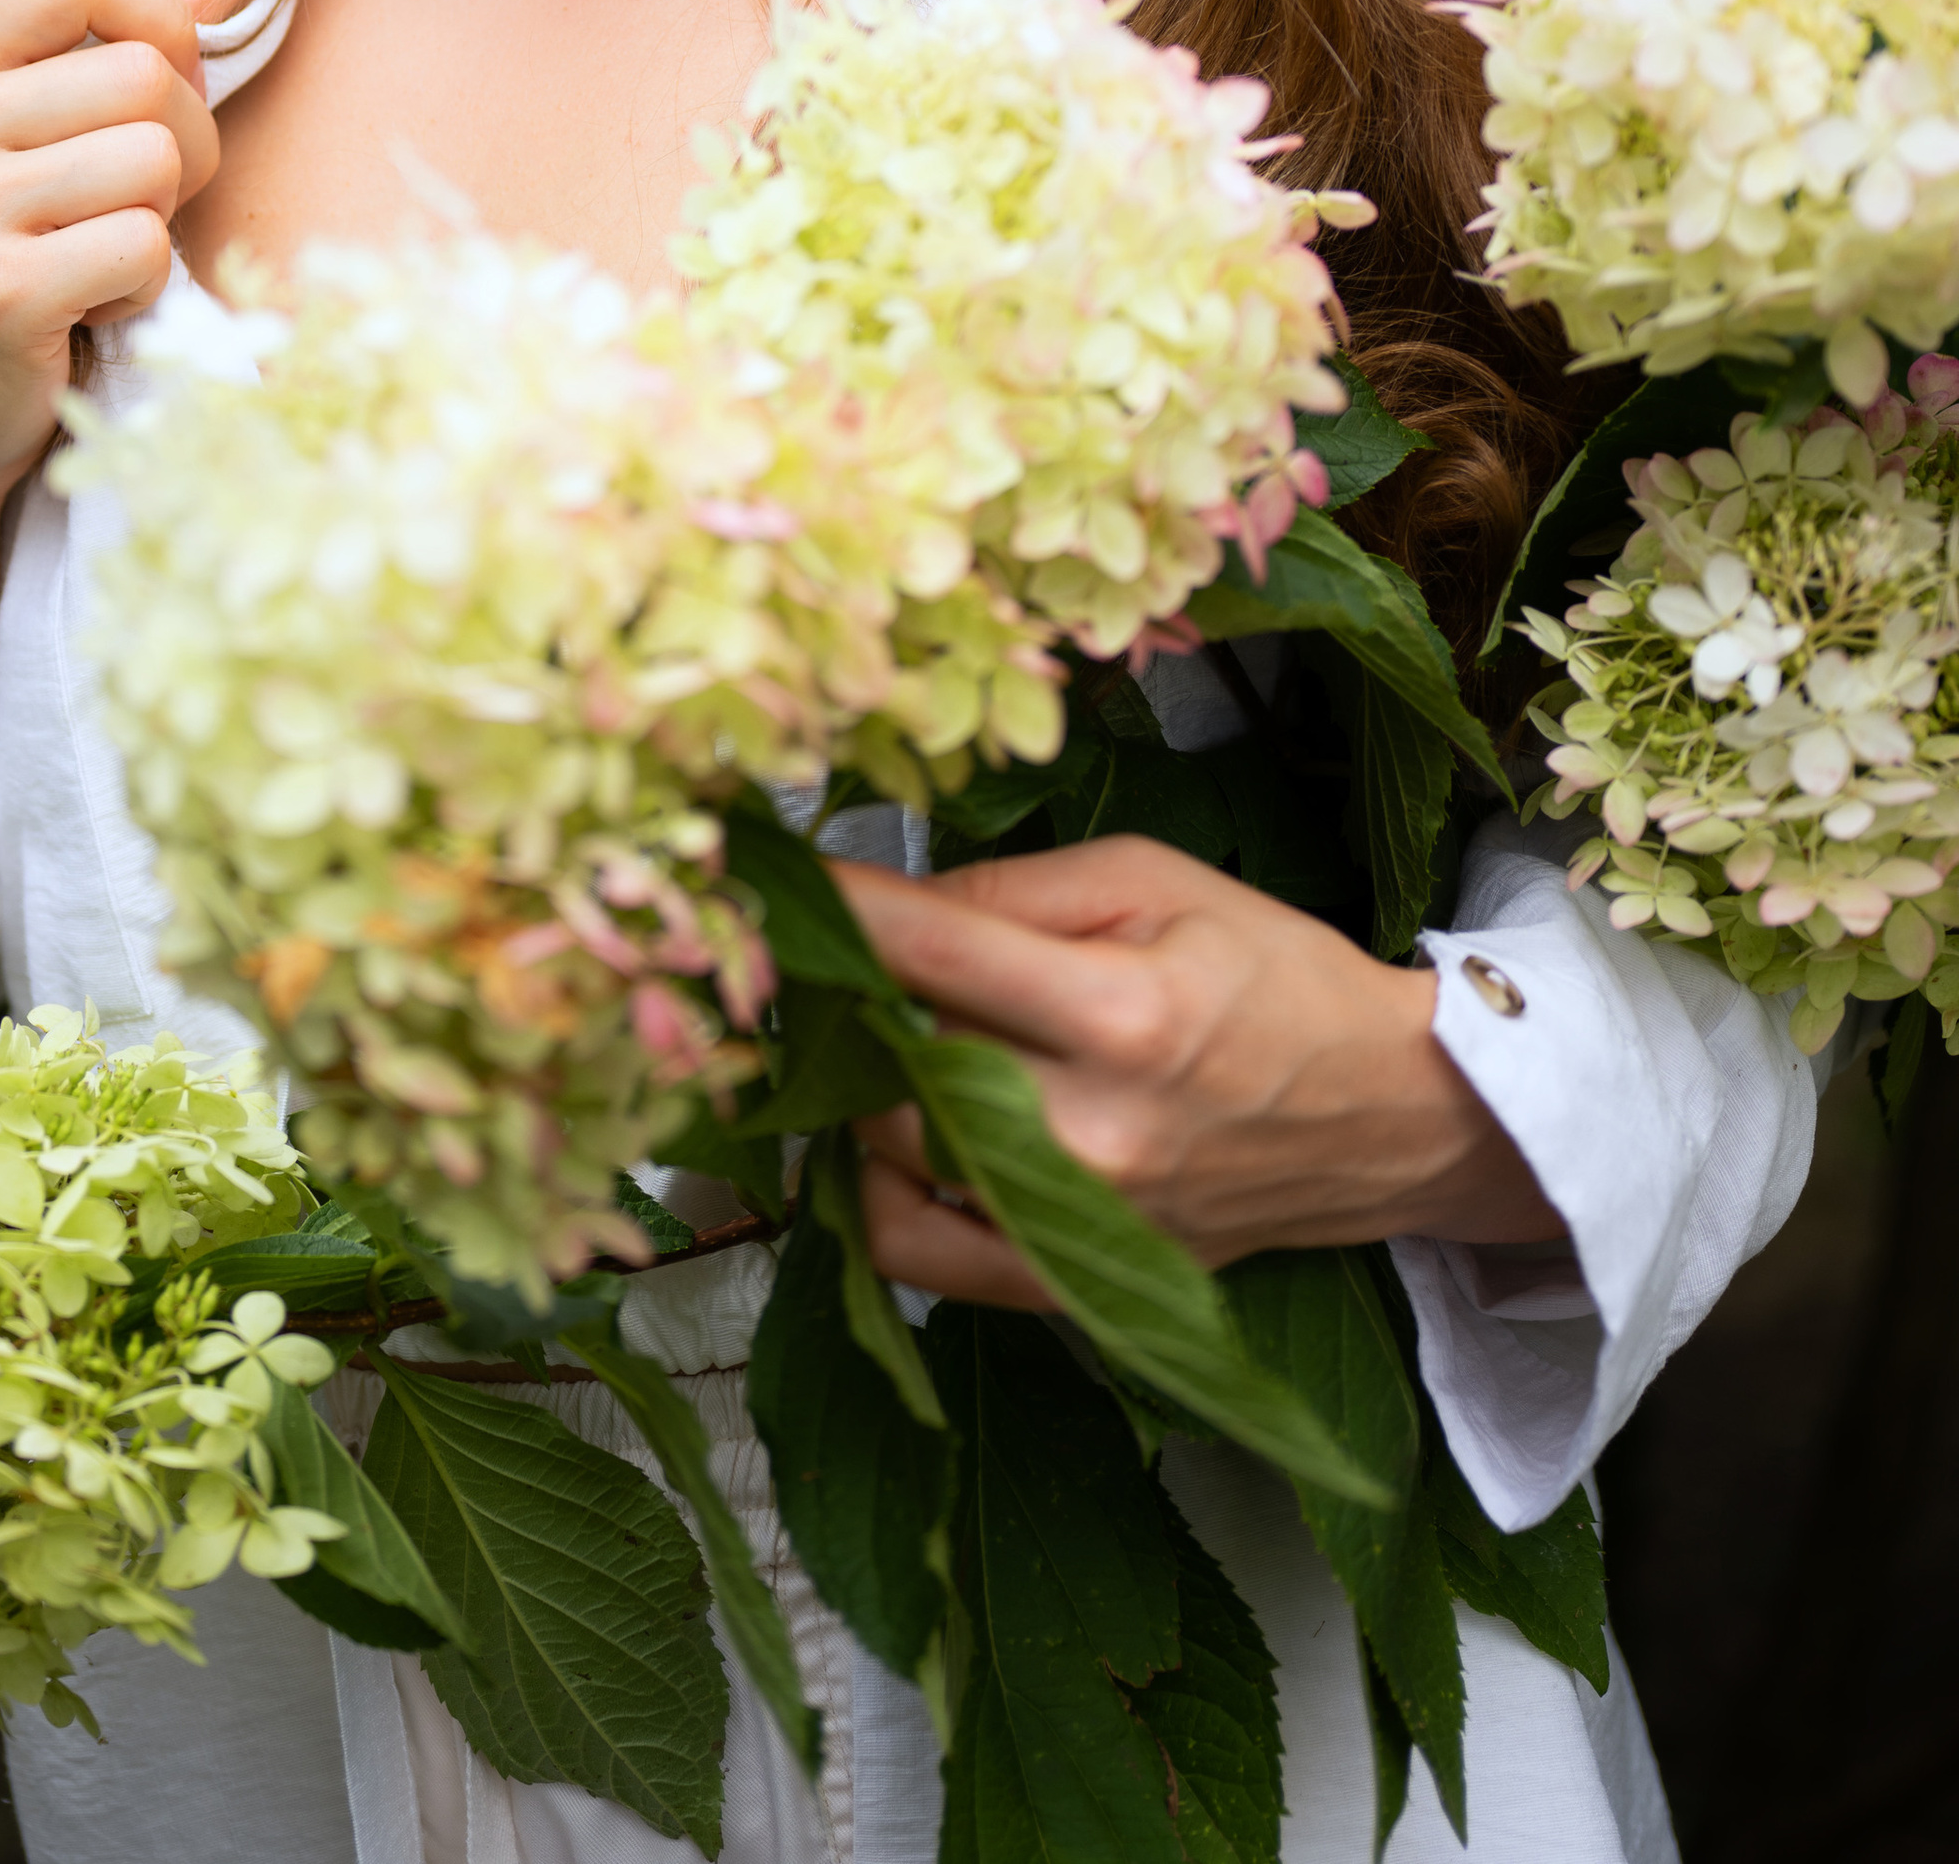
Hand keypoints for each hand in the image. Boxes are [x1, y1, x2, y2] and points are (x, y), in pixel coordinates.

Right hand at [0, 0, 250, 929]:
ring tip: (97, 256)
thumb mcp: (41, 128)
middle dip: (181, 144)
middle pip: (146, 76)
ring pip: (157, 159)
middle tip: (129, 204)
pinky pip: (143, 246)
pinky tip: (86, 309)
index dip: (158, 20)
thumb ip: (134, 38)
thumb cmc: (7, 247)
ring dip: (158, 220)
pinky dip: (142, 286)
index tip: (163, 84)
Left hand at [835, 837, 1567, 1301]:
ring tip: (872, 1039)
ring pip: (884, 1154)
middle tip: (831, 960)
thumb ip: (1012, 887)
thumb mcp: (1157, 878)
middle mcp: (1092, 1132)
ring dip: (856, 1090)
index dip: (838, 909)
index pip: (930, 949)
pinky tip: (894, 1131)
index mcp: (1122, 1010)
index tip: (779, 880)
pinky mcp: (1074, 1287)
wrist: (1386, 1113)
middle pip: (892, 1058)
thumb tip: (889, 904)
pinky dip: (877, 1191)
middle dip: (844, 999)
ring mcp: (1080, 1225)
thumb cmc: (1271, 974)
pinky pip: (916, 1254)